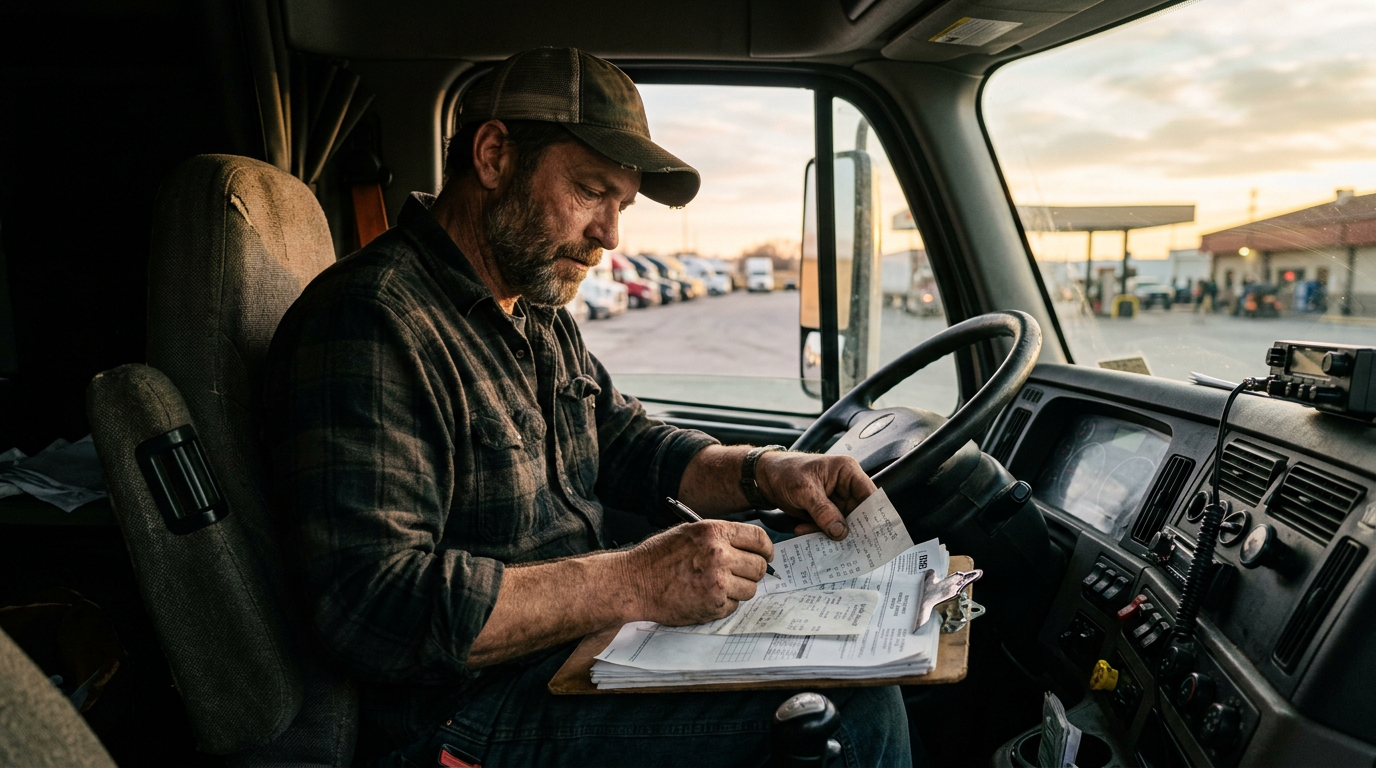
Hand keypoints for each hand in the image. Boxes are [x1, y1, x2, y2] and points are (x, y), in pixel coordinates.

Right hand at [621, 520, 772, 625]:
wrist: (634, 583)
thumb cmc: (657, 557)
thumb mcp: (689, 533)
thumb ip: (719, 537)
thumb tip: (749, 547)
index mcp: (713, 532)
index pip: (759, 539)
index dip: (766, 549)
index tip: (765, 555)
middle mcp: (719, 555)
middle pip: (759, 566)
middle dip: (753, 571)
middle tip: (740, 574)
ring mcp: (717, 582)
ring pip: (750, 588)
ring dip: (739, 589)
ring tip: (717, 585)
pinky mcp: (713, 605)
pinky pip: (734, 605)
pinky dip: (724, 603)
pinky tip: (705, 596)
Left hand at [754, 452, 876, 539]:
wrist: (764, 477)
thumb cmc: (784, 471)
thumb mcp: (804, 490)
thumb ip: (823, 511)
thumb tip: (841, 532)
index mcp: (847, 472)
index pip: (869, 495)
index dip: (874, 515)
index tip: (873, 535)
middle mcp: (846, 487)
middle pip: (859, 513)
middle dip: (850, 529)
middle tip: (845, 545)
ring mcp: (836, 501)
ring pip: (843, 524)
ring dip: (829, 532)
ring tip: (809, 533)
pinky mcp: (825, 512)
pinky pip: (829, 527)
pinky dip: (818, 532)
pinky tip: (802, 530)